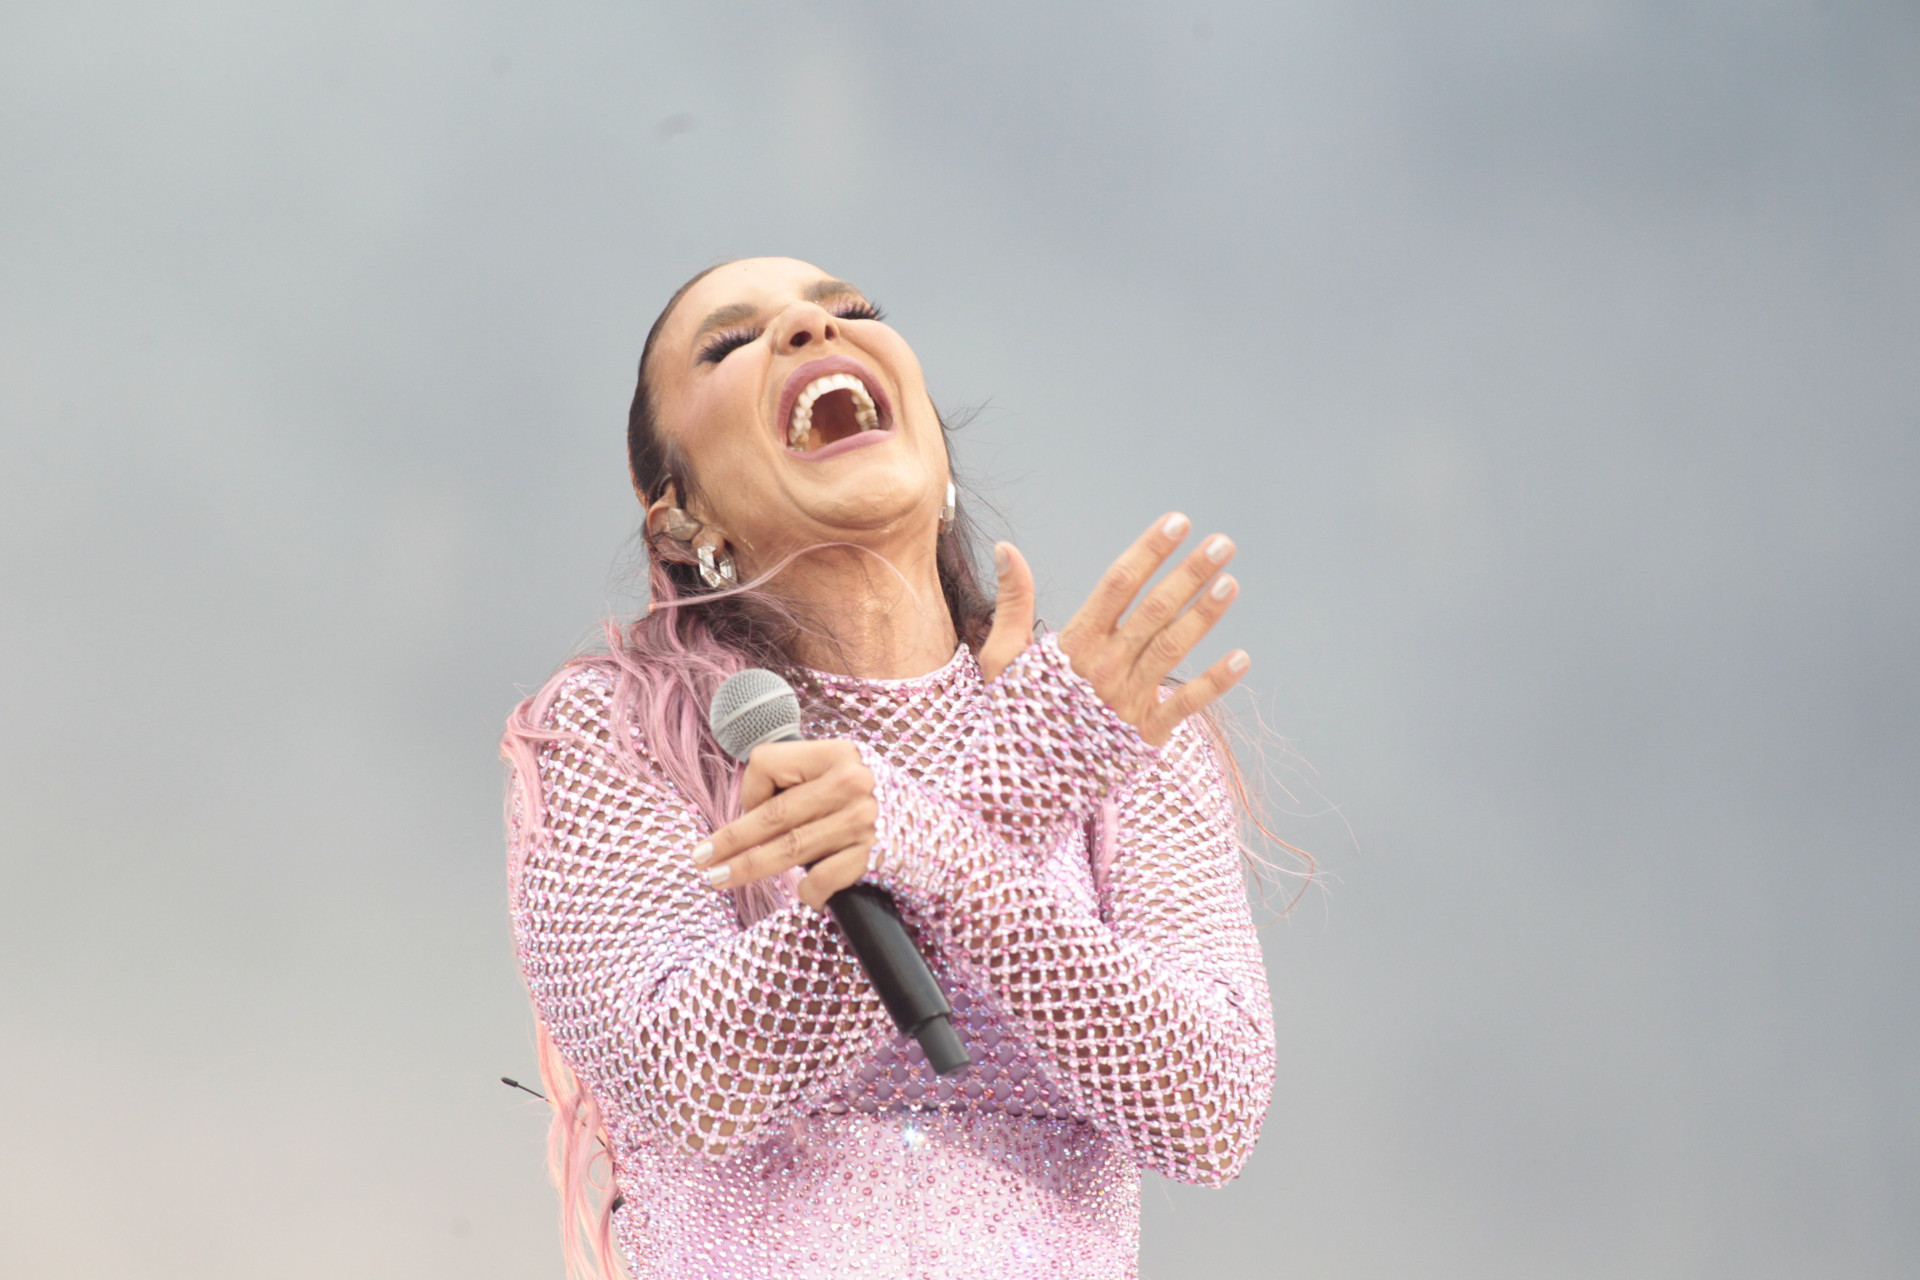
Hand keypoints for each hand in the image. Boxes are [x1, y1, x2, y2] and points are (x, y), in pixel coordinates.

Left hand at [692, 739, 877, 909]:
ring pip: (787, 850)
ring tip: (718, 878)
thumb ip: (804, 783)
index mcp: (838, 753)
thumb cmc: (880, 808)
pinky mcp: (872, 856)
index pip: (767, 764)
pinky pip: (820, 880)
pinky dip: (808, 893)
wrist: (942, 840)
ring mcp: (863, 820)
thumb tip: (746, 813)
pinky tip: (809, 896)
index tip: (749, 813)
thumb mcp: (847, 777)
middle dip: (729, 840)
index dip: (750, 792)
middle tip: (701, 858)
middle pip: (771, 815)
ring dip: (747, 868)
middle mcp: (851, 782)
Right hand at [978, 513, 1247, 746]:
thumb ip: (1013, 600)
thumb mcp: (1001, 656)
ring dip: (1204, 616)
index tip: (1177, 522)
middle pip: (1154, 610)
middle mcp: (1104, 668)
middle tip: (1222, 543)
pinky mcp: (1143, 735)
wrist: (1017, 785)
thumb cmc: (1010, 714)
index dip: (1149, 550)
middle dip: (1190, 573)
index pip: (1118, 584)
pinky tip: (1241, 659)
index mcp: (1073, 645)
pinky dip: (1214, 684)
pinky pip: (1185, 705)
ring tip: (1231, 583)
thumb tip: (1006, 548)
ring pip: (1172, 649)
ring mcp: (1126, 701)